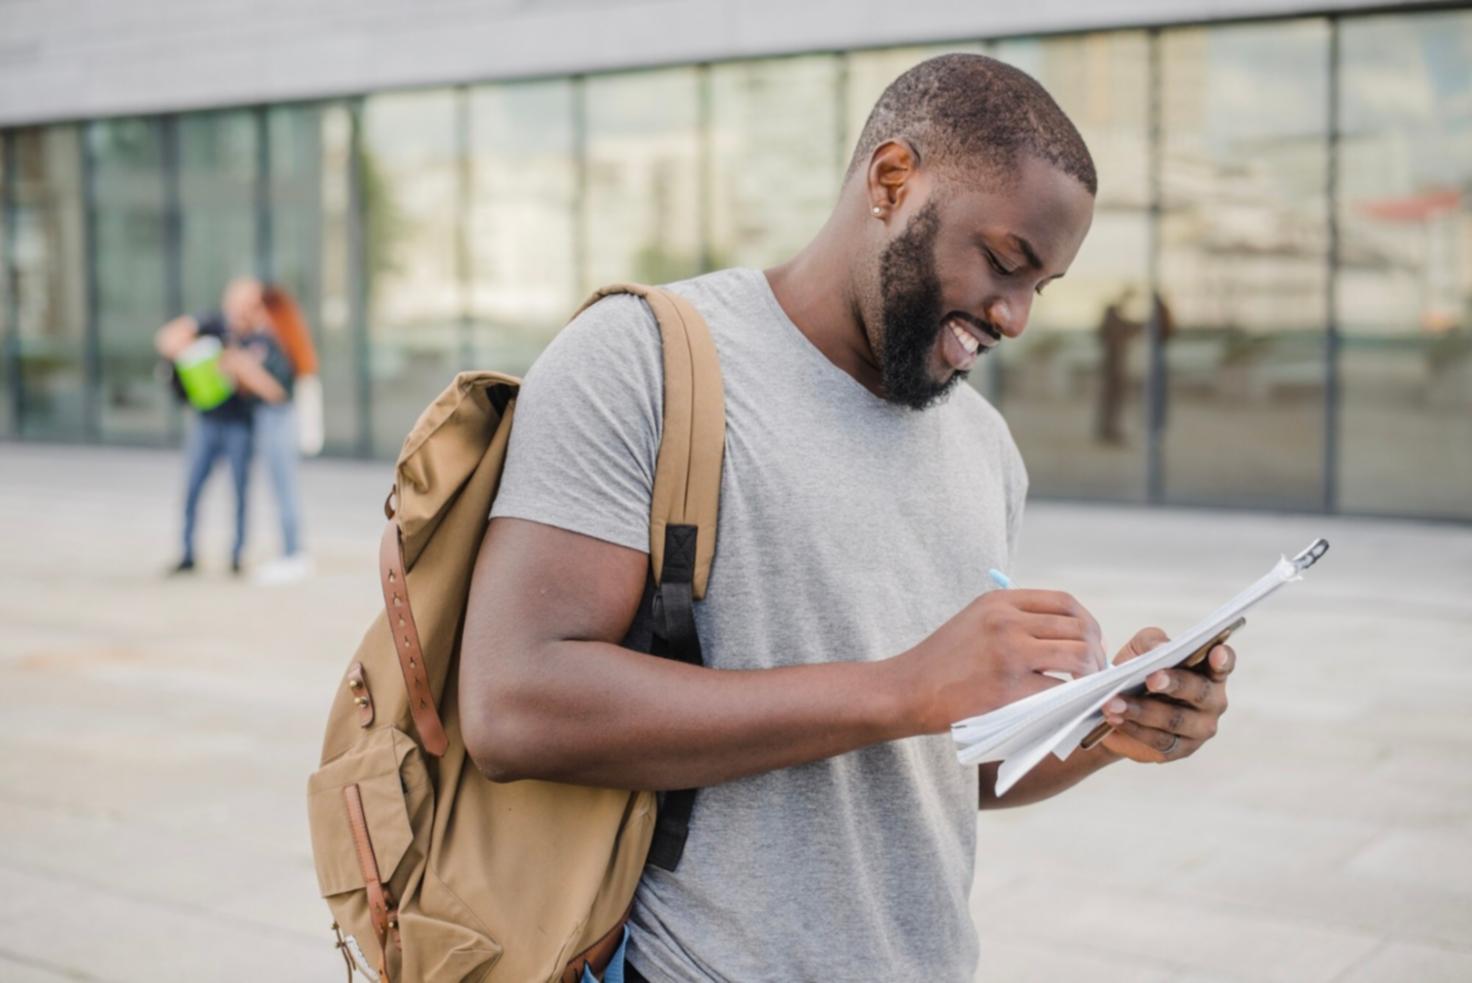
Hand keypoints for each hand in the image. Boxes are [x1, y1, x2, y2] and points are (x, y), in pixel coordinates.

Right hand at [899, 589, 1105, 733]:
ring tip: (1086, 690)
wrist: (906, 689)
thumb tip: (1065, 633)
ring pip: (1077, 656)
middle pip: (1078, 628)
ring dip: (1090, 675)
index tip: (1091, 642)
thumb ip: (1012, 619)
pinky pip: (1059, 690)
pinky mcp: (1008, 688)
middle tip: (1096, 673)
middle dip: (1096, 652)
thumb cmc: (942, 661)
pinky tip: (1070, 706)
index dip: (1087, 623)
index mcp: (999, 601)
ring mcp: (1009, 653)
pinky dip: (1072, 700)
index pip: (1064, 602)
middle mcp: (1006, 621)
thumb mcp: (974, 620)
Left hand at [1100, 627, 1233, 762]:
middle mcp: (1212, 701)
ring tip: (1113, 703)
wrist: (1118, 706)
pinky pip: (1159, 741)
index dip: (1223, 659)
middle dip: (1174, 684)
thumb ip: (1151, 643)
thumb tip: (1159, 649)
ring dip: (1142, 711)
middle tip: (1151, 679)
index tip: (1215, 653)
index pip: (1223, 663)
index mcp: (1209, 671)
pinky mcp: (1180, 749)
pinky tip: (1115, 718)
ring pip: (1175, 719)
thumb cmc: (1139, 671)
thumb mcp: (1141, 649)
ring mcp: (1199, 728)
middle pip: (1199, 692)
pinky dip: (1134, 729)